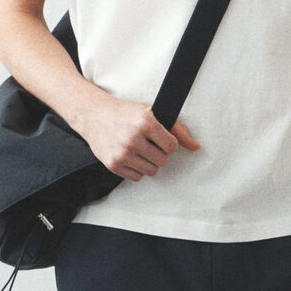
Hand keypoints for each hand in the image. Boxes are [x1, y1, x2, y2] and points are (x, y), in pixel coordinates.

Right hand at [74, 89, 199, 181]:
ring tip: (139, 150)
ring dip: (148, 162)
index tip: (159, 138)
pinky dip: (136, 169)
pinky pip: (137, 177)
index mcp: (146, 122)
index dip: (168, 143)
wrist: (93, 115)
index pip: (172, 147)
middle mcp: (134, 138)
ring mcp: (123, 153)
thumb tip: (196, 147)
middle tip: (148, 144)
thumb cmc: (125, 113)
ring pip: (151, 171)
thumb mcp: (151, 113)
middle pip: (163, 161)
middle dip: (159, 154)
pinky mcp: (114, 164)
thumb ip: (177, 129)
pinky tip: (129, 156)